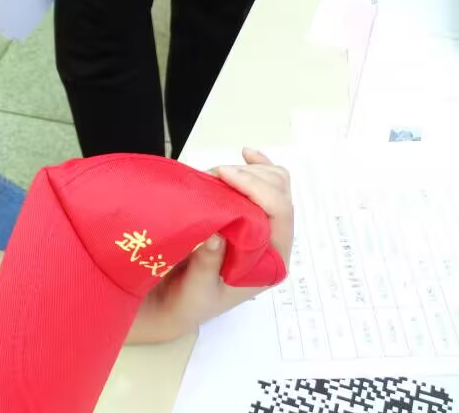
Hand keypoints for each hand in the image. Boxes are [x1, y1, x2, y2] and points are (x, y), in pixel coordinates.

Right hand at [127, 149, 292, 344]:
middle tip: (214, 175)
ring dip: (250, 171)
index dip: (256, 188)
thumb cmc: (191, 302)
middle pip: (280, 192)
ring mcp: (265, 228)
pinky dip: (257, 167)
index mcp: (271, 262)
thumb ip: (208, 264)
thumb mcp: (198, 289)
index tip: (224, 174)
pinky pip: (265, 184)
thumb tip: (216, 233)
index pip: (279, 214)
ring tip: (218, 175)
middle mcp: (275, 242)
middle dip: (249, 176)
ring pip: (275, 183)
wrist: (178, 303)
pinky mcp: (251, 217)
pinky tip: (246, 155)